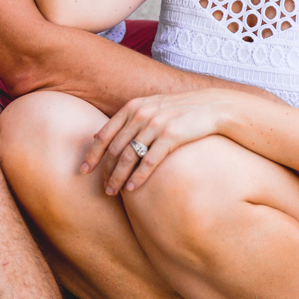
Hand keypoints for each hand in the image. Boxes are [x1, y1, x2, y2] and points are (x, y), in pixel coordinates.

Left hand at [83, 91, 232, 194]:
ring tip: (114, 192)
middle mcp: (142, 114)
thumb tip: (100, 135)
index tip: (84, 171)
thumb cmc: (182, 111)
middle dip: (106, 171)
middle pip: (115, 148)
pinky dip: (138, 176)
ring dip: (118, 177)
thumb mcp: (152, 107)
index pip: (105, 134)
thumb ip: (128, 119)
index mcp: (134, 107)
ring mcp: (156, 124)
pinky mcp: (172, 135)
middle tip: (103, 189)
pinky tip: (132, 188)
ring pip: (129, 156)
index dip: (92, 154)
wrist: (214, 106)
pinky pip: (149, 160)